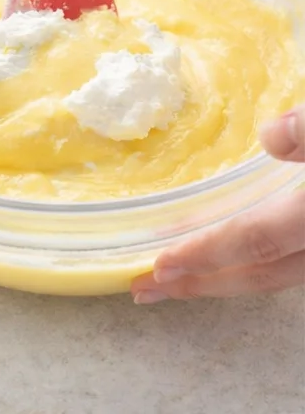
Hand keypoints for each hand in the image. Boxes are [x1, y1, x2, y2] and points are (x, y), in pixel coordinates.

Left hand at [131, 109, 304, 300]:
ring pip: (270, 273)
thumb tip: (270, 135)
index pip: (255, 239)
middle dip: (198, 283)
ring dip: (220, 276)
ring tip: (171, 276)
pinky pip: (280, 258)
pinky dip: (244, 259)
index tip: (160, 265)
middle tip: (144, 289)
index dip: (207, 253)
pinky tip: (219, 243)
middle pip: (256, 273)